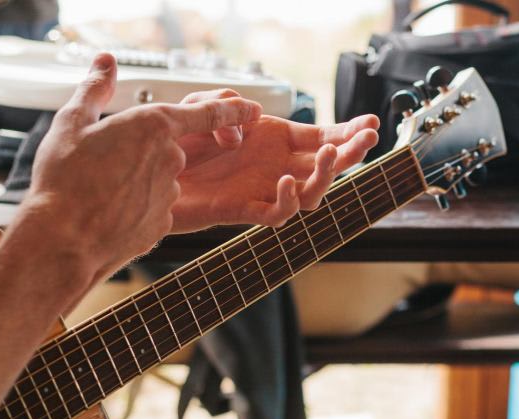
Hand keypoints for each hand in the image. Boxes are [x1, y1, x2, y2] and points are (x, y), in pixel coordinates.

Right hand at [24, 54, 260, 279]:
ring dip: (139, 182)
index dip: (232, 111)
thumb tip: (106, 62)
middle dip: (145, 154)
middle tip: (107, 162)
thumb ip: (95, 89)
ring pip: (162, 179)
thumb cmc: (64, 179)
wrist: (65, 238)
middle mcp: (171, 158)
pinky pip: (155, 208)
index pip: (207, 113)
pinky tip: (111, 212)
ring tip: (102, 190)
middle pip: (171, 149)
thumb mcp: (72, 122)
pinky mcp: (166, 221)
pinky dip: (138, 208)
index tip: (253, 109)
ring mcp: (171, 192)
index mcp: (154, 126)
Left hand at [170, 89, 379, 230]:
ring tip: (327, 154)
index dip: (347, 132)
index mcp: (272, 140)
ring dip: (324, 175)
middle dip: (350, 152)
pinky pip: (277, 214)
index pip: (320, 137)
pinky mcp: (243, 210)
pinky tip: (286, 181)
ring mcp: (262, 190)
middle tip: (367, 140)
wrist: (146, 173)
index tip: (372, 123)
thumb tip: (254, 120)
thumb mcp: (201, 105)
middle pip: (325, 165)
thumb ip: (227, 104)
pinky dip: (287, 201)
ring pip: (310, 194)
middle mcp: (273, 166)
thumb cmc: (174, 142)